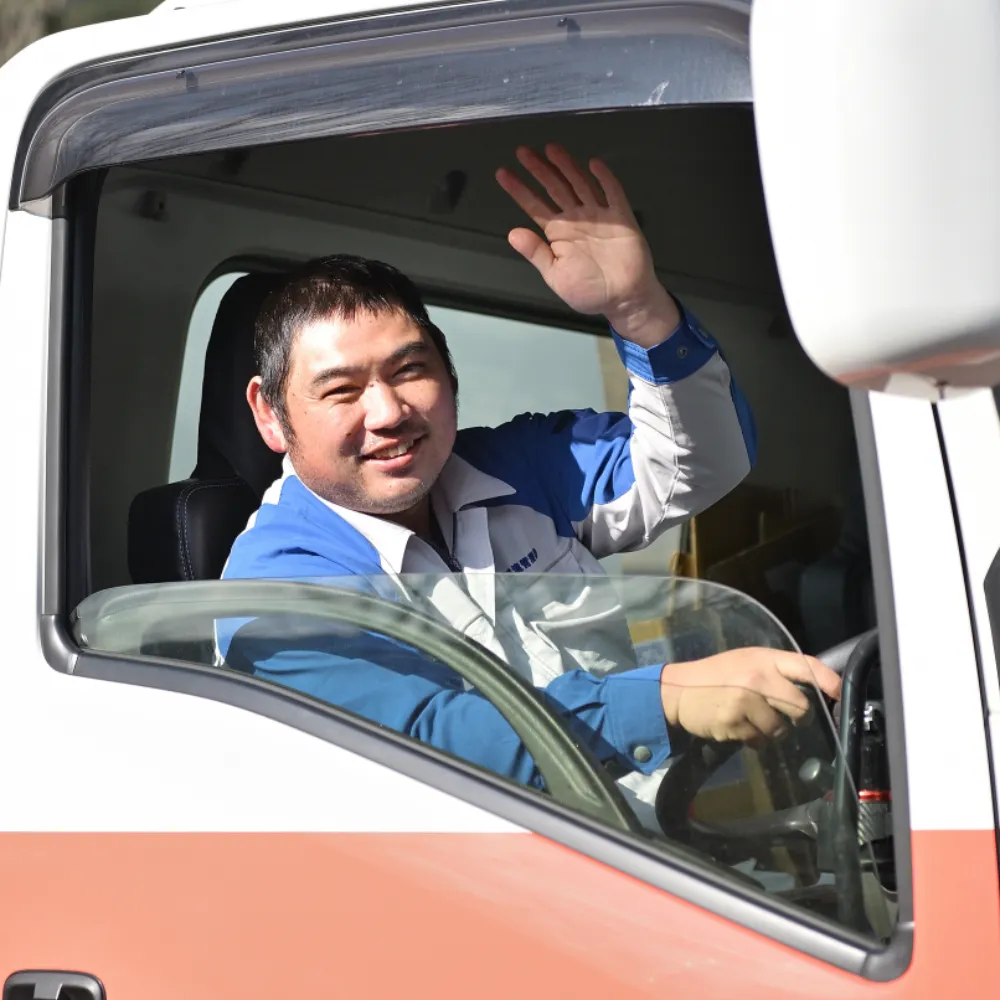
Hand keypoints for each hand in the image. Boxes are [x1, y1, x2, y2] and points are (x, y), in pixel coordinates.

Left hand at [496, 144, 680, 345]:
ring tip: (551, 149)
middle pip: (555, 188)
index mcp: (558, 233)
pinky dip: (604, 178)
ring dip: (566, 167)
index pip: (535, 206)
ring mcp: (599, 216)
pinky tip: (594, 164)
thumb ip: (536, 253)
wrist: (624, 300)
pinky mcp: (621, 218)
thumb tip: (513, 234)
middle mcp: (576, 220)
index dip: (519, 190)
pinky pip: (613, 193)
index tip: (503, 174)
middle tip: (523, 152)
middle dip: (539, 170)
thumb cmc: (590, 292)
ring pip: (580, 184)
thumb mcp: (555, 276)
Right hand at [659, 648, 841, 743]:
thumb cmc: (716, 675)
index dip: (829, 682)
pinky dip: (753, 739)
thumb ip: (776, 672)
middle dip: (799, 717)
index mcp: (764, 659)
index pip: (807, 667)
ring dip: (772, 732)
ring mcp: (746, 702)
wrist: (678, 690)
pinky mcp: (735, 723)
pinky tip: (739, 727)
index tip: (839, 694)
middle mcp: (758, 678)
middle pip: (801, 707)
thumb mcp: (746, 661)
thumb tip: (814, 690)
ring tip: (754, 721)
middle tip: (788, 717)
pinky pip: (759, 741)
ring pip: (781, 729)